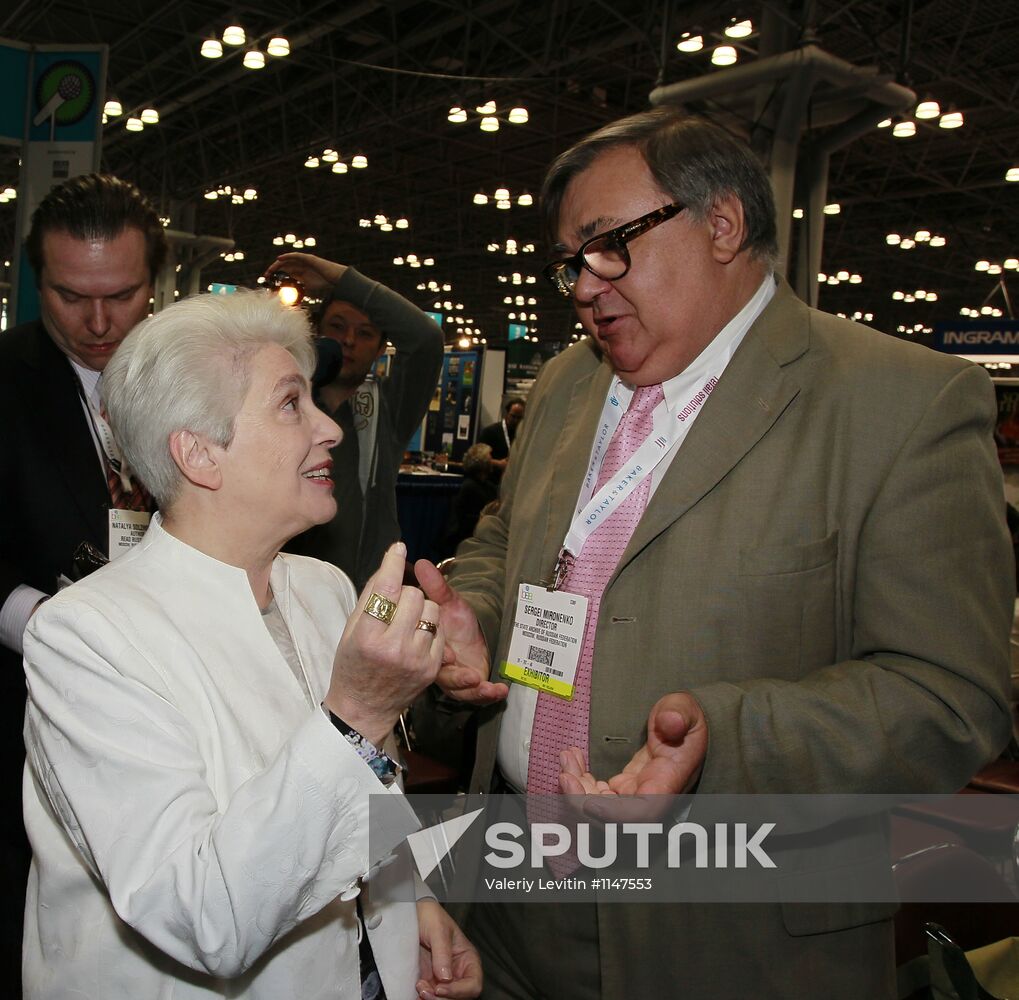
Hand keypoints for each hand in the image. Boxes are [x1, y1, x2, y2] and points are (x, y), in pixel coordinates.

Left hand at [262, 252, 346, 296]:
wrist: (336, 279)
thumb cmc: (325, 285)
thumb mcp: (309, 290)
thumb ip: (301, 293)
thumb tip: (292, 302)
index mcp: (300, 273)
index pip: (284, 272)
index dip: (276, 274)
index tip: (269, 280)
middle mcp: (301, 266)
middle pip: (284, 265)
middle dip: (274, 270)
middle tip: (266, 275)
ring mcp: (304, 261)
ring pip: (288, 260)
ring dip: (278, 264)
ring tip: (270, 269)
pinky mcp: (309, 258)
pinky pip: (295, 256)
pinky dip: (287, 256)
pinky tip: (279, 259)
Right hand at [325, 543, 442, 744]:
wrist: (364, 709)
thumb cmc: (352, 665)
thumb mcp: (351, 629)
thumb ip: (370, 596)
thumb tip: (390, 562)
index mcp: (367, 636)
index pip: (385, 589)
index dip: (393, 563)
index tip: (398, 548)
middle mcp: (393, 648)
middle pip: (412, 595)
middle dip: (405, 594)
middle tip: (395, 605)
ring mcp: (415, 659)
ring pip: (431, 610)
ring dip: (421, 609)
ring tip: (406, 621)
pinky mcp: (431, 668)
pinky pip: (440, 630)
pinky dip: (429, 627)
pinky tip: (416, 637)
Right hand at [415, 560, 507, 705]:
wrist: (474, 635)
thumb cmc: (458, 621)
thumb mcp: (450, 603)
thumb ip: (436, 587)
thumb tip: (421, 563)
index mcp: (432, 648)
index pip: (432, 655)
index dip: (441, 656)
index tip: (450, 655)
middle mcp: (443, 667)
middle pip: (447, 678)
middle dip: (458, 679)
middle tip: (470, 677)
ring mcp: (457, 680)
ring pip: (462, 690)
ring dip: (474, 691)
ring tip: (485, 686)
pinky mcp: (472, 687)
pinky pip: (478, 696)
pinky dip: (489, 695)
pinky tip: (500, 690)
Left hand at [415, 899, 481, 998]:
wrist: (412, 913)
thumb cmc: (431, 916)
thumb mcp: (438, 929)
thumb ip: (443, 952)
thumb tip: (446, 977)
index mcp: (468, 959)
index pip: (473, 984)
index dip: (459, 991)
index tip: (440, 988)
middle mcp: (458, 972)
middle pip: (459, 997)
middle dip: (443, 998)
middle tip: (425, 991)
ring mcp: (443, 978)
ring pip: (444, 999)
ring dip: (432, 999)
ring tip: (420, 987)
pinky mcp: (430, 981)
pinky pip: (431, 996)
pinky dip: (424, 997)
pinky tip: (417, 990)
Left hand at [559, 692, 707, 819]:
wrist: (687, 726)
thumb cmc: (687, 719)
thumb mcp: (686, 710)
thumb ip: (678, 714)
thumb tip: (669, 722)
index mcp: (669, 781)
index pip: (642, 813)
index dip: (614, 815)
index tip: (588, 802)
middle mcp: (651, 795)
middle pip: (613, 817)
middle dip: (583, 800)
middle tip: (565, 773)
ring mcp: (635, 794)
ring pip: (600, 806)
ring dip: (577, 788)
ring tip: (567, 757)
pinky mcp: (625, 788)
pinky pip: (597, 794)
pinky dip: (581, 780)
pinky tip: (574, 758)